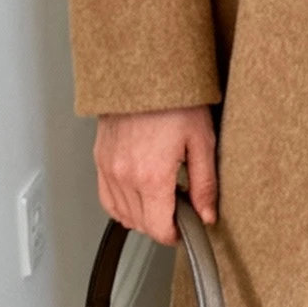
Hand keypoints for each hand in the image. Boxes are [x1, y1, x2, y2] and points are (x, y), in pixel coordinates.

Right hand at [94, 106, 216, 245]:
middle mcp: (125, 175)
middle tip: (180, 206)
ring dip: (142, 215)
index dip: (175, 235)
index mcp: (152, 175)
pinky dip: (121, 204)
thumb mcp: (201, 142)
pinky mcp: (100, 159)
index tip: (186, 228)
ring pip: (122, 214)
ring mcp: (108, 167)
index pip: (159, 228)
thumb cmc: (174, 99)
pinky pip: (106, 197)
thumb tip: (207, 214)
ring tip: (161, 197)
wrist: (144, 71)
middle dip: (162, 223)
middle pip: (141, 224)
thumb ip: (204, 185)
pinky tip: (138, 195)